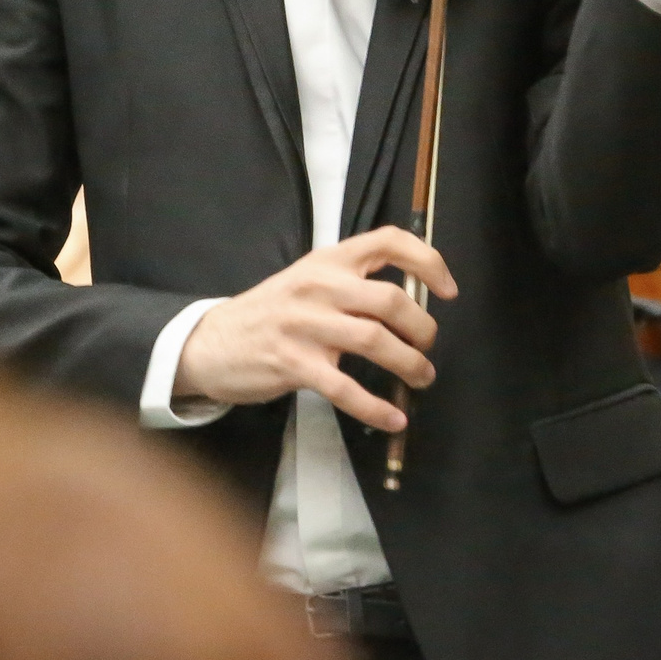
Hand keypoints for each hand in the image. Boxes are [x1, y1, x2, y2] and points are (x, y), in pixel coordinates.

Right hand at [174, 227, 457, 432]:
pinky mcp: (294, 364)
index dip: (427, 261)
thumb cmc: (270, 313)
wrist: (212, 341)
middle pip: (390, 300)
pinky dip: (376, 407)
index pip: (387, 242)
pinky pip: (346, 388)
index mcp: (328, 260)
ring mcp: (305, 325)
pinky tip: (394, 417)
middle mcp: (319, 286)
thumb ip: (351, 284)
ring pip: (375, 341)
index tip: (448, 290)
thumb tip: (409, 305)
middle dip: (422, 328)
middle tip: (427, 347)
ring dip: (410, 364)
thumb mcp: (308, 281)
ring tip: (421, 377)